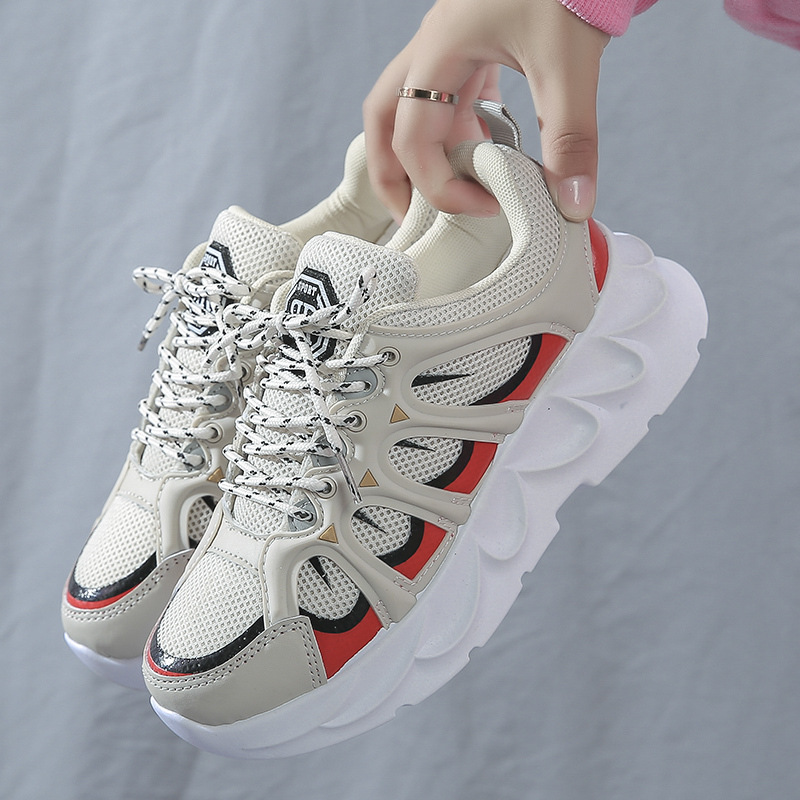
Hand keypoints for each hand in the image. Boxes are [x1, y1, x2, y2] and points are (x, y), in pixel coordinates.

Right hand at [363, 0, 609, 222]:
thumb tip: (573, 206)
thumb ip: (571, 138)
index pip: (412, 139)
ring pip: (409, 112)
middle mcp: (432, 50)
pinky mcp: (471, 49)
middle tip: (413, 220)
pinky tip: (483, 156)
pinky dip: (455, 136)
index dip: (440, 186)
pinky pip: (445, 100)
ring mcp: (448, 49)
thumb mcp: (569, 64)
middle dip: (392, 176)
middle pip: (383, 122)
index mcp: (439, 51)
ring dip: (421, 157)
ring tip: (450, 196)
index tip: (487, 207)